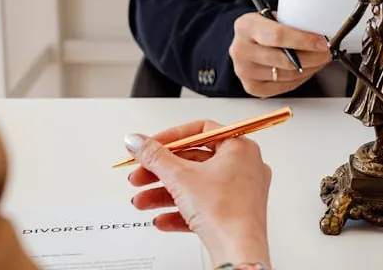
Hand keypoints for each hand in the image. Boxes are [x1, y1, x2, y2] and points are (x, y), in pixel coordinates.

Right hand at [125, 121, 271, 266]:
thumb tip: (137, 141)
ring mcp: (241, 191)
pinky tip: (161, 219)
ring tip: (142, 201)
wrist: (239, 251)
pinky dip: (181, 210)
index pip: (200, 131)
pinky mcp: (234, 213)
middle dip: (161, 171)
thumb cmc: (225, 211)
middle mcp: (244, 166)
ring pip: (196, 186)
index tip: (150, 146)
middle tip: (140, 175)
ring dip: (164, 193)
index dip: (170, 137)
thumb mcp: (180, 178)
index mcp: (240, 148)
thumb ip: (154, 156)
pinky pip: (204, 206)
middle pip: (194, 161)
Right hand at [230, 12, 330, 96]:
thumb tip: (320, 35)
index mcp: (246, 26)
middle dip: (313, 57)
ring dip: (310, 68)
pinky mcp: (252, 87)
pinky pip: (284, 86)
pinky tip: (307, 69)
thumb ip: (292, 24)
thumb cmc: (263, 29)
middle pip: (286, 60)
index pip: (278, 36)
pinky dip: (300, 79)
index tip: (322, 43)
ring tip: (319, 60)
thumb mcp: (273, 17)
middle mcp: (241, 50)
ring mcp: (244, 71)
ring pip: (288, 75)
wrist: (246, 42)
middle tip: (327, 52)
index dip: (304, 41)